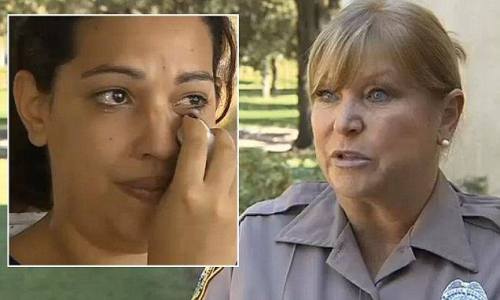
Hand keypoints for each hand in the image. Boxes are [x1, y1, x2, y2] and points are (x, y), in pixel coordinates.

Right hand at [147, 116, 236, 263]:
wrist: (188, 280)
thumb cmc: (166, 249)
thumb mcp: (163, 211)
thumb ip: (177, 182)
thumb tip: (186, 158)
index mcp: (187, 193)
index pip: (197, 144)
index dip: (195, 126)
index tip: (191, 122)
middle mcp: (213, 197)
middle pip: (227, 149)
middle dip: (220, 134)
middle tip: (209, 132)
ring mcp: (229, 208)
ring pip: (234, 167)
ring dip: (225, 154)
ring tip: (213, 154)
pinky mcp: (237, 218)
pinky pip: (234, 187)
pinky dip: (226, 176)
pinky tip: (214, 180)